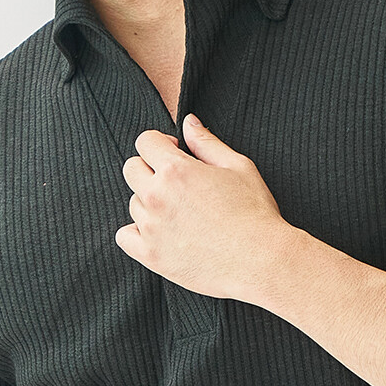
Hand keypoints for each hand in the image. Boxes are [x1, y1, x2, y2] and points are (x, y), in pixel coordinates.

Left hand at [115, 112, 291, 302]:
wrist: (261, 261)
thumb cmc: (255, 213)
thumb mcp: (238, 167)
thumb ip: (207, 143)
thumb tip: (188, 123)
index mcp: (175, 170)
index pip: (145, 141)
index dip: (161, 144)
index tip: (176, 155)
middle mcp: (157, 196)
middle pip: (132, 169)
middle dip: (150, 169)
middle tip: (175, 184)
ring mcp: (152, 228)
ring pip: (133, 204)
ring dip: (149, 203)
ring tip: (178, 214)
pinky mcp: (152, 256)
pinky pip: (124, 237)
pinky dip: (135, 233)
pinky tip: (157, 233)